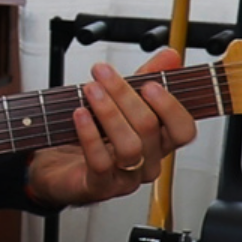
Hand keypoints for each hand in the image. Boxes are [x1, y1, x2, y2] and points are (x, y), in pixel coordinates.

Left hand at [26, 46, 196, 208]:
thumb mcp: (121, 100)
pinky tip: (79, 115)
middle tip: (103, 74)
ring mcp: (125, 177)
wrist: (57, 164)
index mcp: (158, 142)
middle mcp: (147, 162)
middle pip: (150, 129)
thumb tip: (171, 56)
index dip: (171, 107)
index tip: (150, 83)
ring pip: (129, 147)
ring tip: (90, 90)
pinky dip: (90, 135)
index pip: (183, 130)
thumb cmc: (93, 132)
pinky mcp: (99, 186)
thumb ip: (147, 77)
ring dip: (108, 113)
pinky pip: (101, 162)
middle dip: (125, 95)